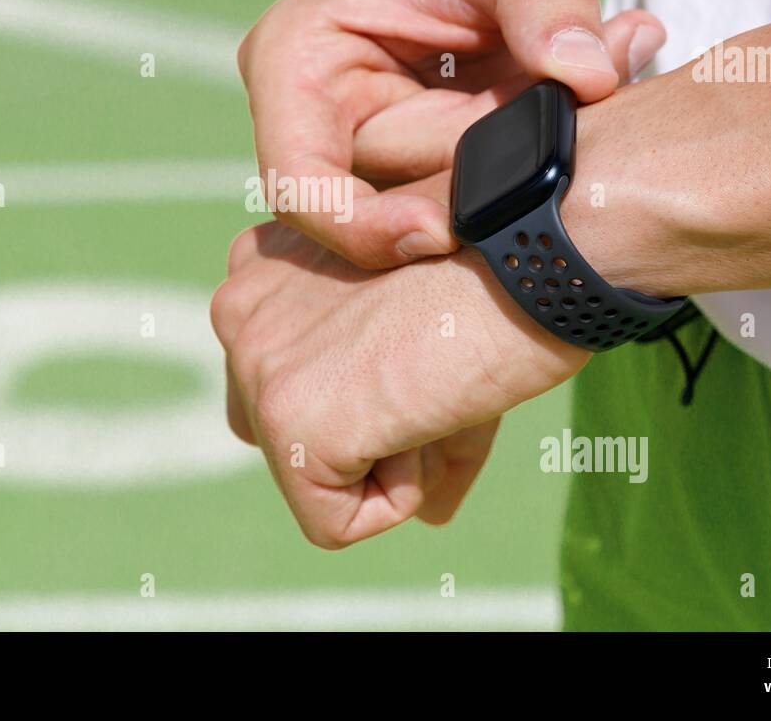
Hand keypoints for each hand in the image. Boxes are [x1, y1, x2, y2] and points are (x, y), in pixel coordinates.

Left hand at [210, 214, 588, 548]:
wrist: (533, 248)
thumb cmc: (499, 274)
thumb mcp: (431, 341)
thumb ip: (404, 415)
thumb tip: (428, 514)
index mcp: (261, 265)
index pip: (280, 387)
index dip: (363, 398)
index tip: (419, 344)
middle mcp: (236, 306)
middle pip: (282, 437)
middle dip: (364, 433)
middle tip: (430, 369)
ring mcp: (256, 363)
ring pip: (310, 480)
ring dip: (389, 457)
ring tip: (428, 380)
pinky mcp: (288, 418)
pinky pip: (333, 521)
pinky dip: (399, 497)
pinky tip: (426, 406)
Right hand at [238, 0, 664, 268]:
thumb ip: (546, 1)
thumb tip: (585, 74)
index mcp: (293, 62)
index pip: (299, 185)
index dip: (362, 225)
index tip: (445, 232)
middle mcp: (309, 119)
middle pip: (378, 202)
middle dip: (476, 175)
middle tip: (574, 106)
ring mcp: (356, 155)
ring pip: (429, 209)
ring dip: (511, 173)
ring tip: (584, 90)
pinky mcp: (407, 176)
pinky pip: (461, 205)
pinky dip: (518, 175)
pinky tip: (567, 113)